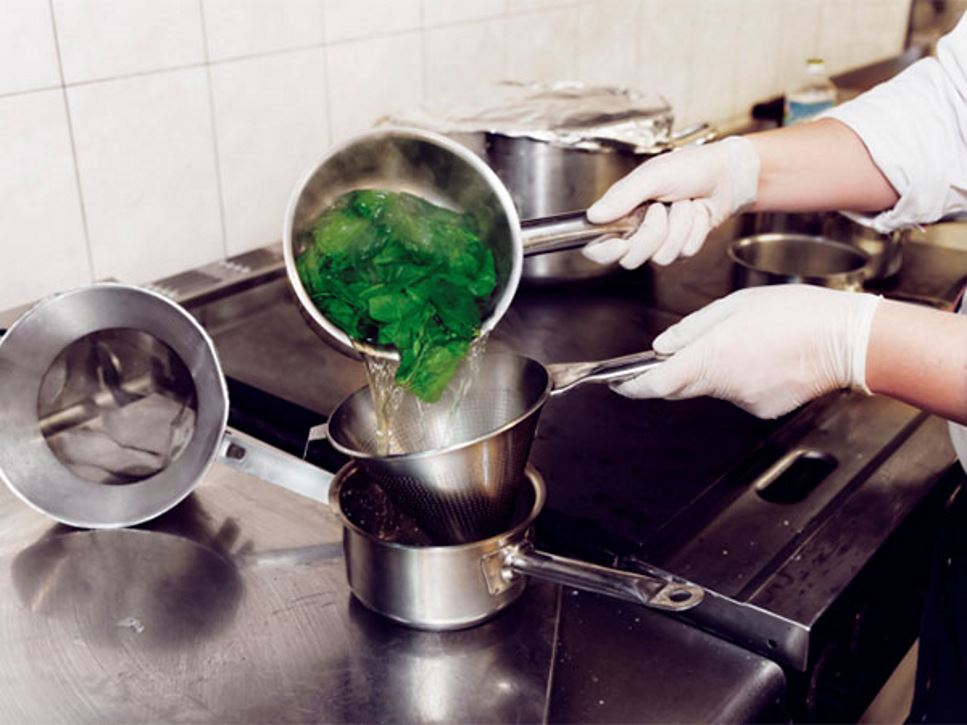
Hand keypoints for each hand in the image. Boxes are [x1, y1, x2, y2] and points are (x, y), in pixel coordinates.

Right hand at [582, 136, 759, 267]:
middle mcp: (637, 230)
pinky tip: (697, 213)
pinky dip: (694, 230)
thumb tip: (594, 215)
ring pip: (660, 257)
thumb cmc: (690, 168)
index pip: (597, 245)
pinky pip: (683, 253)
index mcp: (622, 212)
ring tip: (684, 205)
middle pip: (631, 258)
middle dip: (652, 234)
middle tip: (661, 209)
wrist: (727, 175)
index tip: (619, 243)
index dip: (603, 251)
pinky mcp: (681, 247)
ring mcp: (660, 241)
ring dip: (679, 227)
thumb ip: (622, 196)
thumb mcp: (652, 175)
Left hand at [614, 285, 882, 418]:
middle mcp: (724, 384)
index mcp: (711, 356)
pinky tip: (764, 357)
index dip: (633, 386)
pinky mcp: (763, 408)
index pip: (657, 383)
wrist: (847, 340)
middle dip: (673, 372)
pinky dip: (740, 377)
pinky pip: (738, 393)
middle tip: (682, 350)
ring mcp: (745, 400)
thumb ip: (693, 329)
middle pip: (681, 386)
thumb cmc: (796, 313)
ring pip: (712, 387)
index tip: (619, 383)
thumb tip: (663, 346)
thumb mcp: (735, 306)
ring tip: (746, 341)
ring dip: (714, 369)